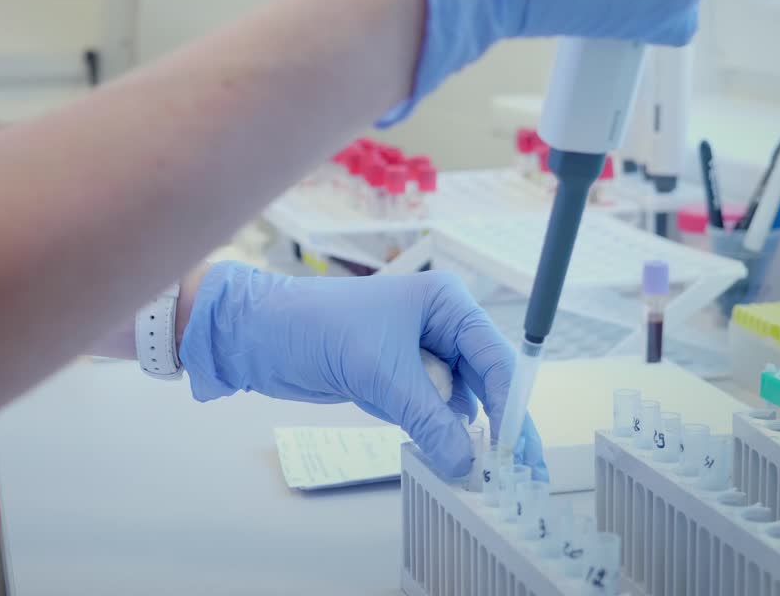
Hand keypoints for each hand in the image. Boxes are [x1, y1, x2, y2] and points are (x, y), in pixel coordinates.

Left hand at [179, 262, 545, 478]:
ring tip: (483, 474)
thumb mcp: (382, 375)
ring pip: (458, 400)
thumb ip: (430, 420)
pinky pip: (431, 410)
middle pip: (486, 380)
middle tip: (517, 472)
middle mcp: (441, 325)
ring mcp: (420, 353)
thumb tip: (466, 464)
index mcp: (447, 304)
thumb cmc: (320, 329)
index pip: (495, 357)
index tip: (516, 450)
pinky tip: (447, 457)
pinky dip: (437, 433)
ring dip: (464, 434)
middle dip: (497, 424)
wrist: (262, 335)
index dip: (511, 405)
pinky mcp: (398, 378)